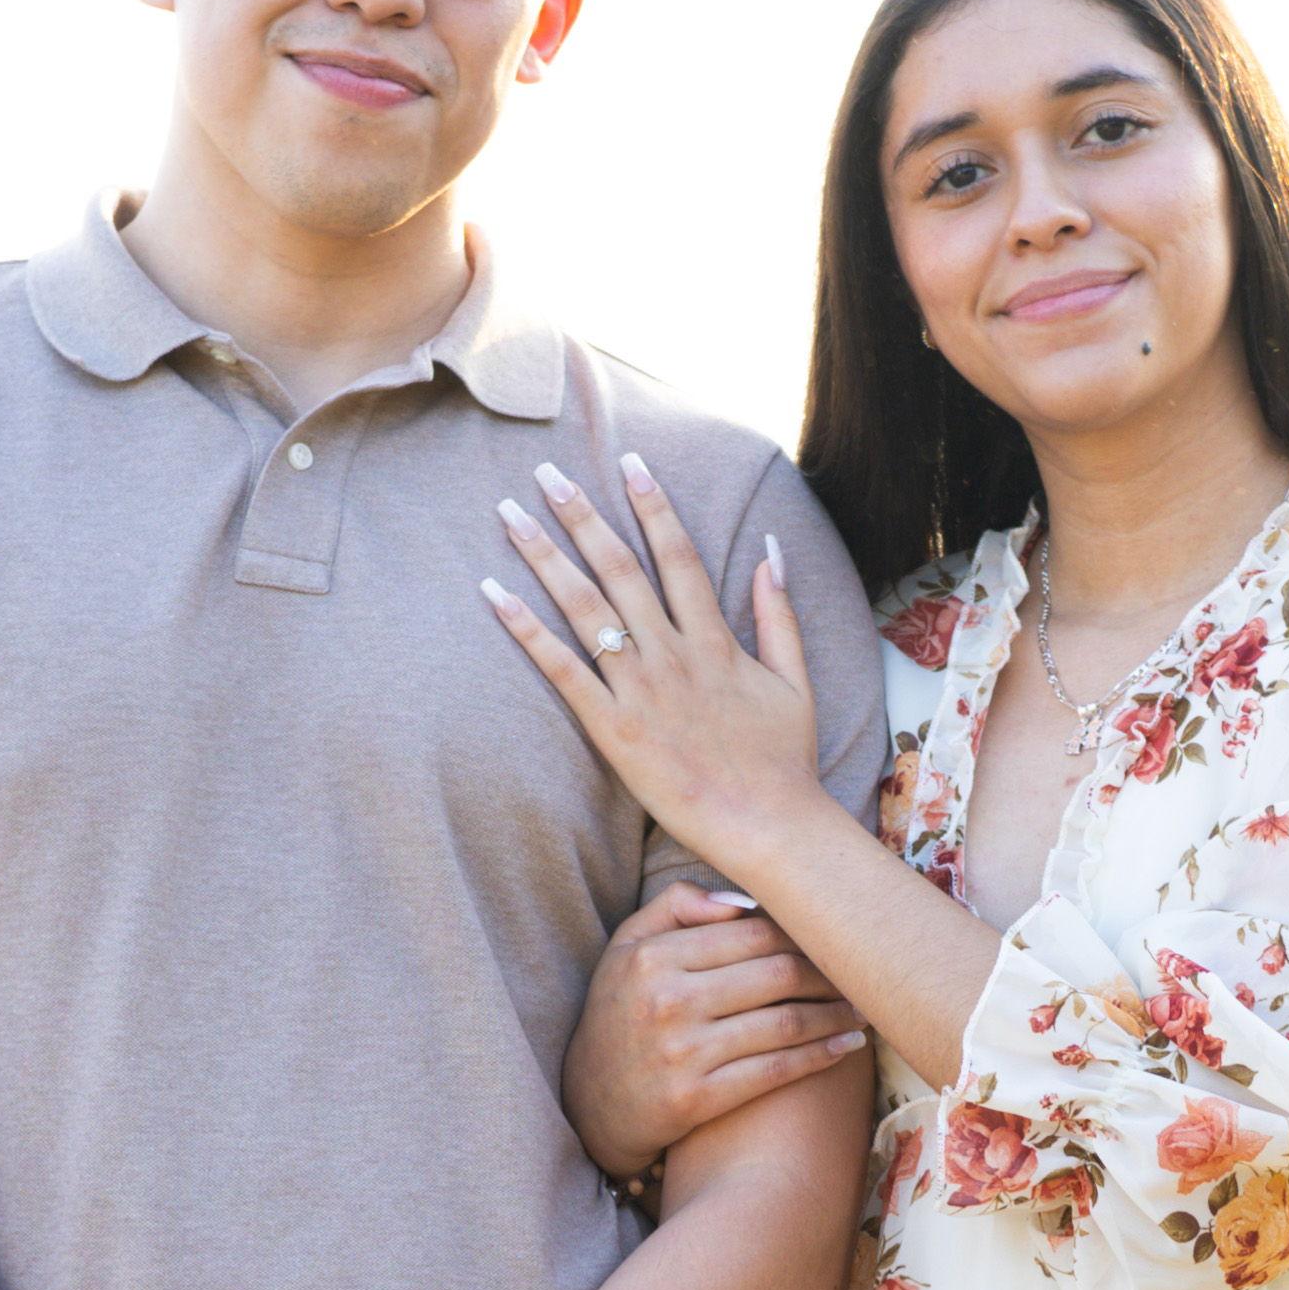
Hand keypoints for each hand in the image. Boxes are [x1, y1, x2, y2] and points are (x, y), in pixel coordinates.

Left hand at [486, 455, 839, 883]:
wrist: (770, 827)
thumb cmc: (784, 762)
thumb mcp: (794, 680)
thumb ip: (779, 613)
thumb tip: (771, 550)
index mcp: (716, 641)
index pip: (678, 555)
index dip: (653, 504)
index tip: (630, 461)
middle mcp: (674, 654)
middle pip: (620, 567)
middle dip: (582, 513)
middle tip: (546, 471)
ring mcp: (641, 690)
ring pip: (585, 607)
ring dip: (544, 554)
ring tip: (509, 513)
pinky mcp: (613, 730)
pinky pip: (562, 669)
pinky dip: (526, 629)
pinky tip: (494, 593)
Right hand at [567, 880, 867, 1182]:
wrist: (591, 1103)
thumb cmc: (622, 1013)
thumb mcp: (628, 948)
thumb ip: (677, 906)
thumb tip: (745, 899)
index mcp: (655, 956)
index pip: (753, 932)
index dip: (803, 934)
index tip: (834, 940)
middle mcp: (668, 1001)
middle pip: (778, 974)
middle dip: (831, 974)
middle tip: (863, 974)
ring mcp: (683, 1053)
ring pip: (785, 1023)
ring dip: (836, 1015)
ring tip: (864, 1009)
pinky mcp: (697, 1099)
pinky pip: (775, 1071)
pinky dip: (820, 1057)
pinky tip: (848, 1048)